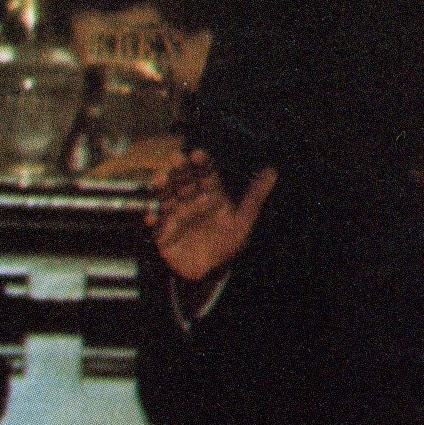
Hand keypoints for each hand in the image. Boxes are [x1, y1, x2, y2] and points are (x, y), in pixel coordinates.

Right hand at [149, 152, 276, 283]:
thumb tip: (272, 171)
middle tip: (175, 157)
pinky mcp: (164, 232)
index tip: (197, 153)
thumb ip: (255, 196)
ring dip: (162, 188)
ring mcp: (176, 216)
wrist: (211, 271)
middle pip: (184, 182)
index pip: (206, 175)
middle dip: (179, 170)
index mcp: (211, 196)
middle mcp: (192, 202)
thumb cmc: (228, 243)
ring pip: (167, 198)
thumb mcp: (244, 220)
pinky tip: (151, 216)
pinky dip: (152, 220)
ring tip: (159, 179)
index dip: (201, 164)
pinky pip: (156, 225)